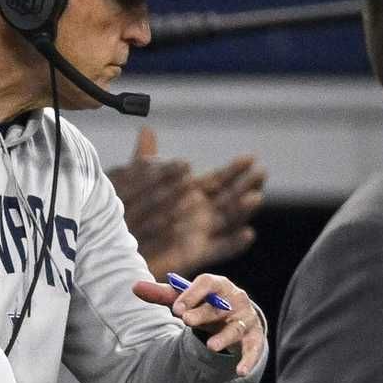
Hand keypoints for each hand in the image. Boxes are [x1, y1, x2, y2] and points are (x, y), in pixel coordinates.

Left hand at [109, 128, 265, 276]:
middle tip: (262, 171)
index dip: (235, 170)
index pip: (219, 180)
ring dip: (243, 210)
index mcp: (191, 195)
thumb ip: (146, 159)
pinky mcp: (196, 253)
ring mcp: (200, 233)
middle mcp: (200, 213)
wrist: (121, 245)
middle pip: (231, 198)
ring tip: (255, 197)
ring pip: (228, 220)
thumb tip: (147, 129)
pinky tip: (248, 234)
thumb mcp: (136, 183)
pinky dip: (235, 243)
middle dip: (247, 185)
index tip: (250, 157)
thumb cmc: (131, 214)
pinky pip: (220, 250)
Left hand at [131, 271, 266, 375]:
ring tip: (211, 347)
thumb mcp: (185, 299)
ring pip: (235, 328)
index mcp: (217, 285)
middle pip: (218, 307)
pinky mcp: (254, 337)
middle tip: (185, 319)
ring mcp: (246, 319)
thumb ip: (162, 294)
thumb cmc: (205, 304)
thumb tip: (134, 286)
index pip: (206, 283)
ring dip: (224, 337)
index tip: (175, 308)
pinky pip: (253, 349)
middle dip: (202, 313)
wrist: (234, 316)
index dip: (191, 294)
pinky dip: (248, 360)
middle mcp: (235, 299)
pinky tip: (240, 372)